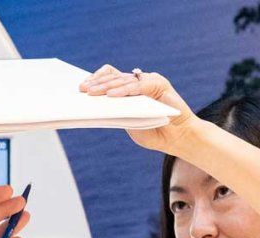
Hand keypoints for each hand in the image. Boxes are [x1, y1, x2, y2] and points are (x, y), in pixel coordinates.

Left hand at [79, 65, 195, 153]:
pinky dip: (124, 90)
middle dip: (96, 83)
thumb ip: (115, 113)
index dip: (95, 80)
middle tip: (83, 90)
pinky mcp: (159, 84)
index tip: (81, 89)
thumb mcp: (128, 123)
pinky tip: (112, 96)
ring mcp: (149, 81)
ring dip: (106, 86)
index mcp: (130, 90)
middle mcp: (139, 82)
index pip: (110, 77)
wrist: (177, 138)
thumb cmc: (154, 133)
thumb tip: (94, 107)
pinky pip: (138, 86)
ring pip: (123, 79)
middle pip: (114, 76)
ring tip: (93, 93)